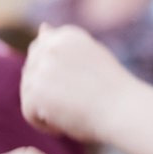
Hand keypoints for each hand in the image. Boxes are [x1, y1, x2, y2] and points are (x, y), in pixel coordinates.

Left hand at [22, 24, 135, 142]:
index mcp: (66, 35)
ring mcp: (42, 67)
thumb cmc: (113, 91)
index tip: (78, 86)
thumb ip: (64, 45)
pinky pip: (29, 113)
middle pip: (30, 74)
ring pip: (28, 94)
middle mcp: (51, 46)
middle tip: (77, 101)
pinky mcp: (35, 91)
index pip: (39, 52)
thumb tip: (42, 28)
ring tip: (73, 112)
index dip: (54, 75)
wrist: (124, 109)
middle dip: (46, 91)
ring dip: (46, 108)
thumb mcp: (90, 57)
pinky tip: (66, 124)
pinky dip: (45, 125)